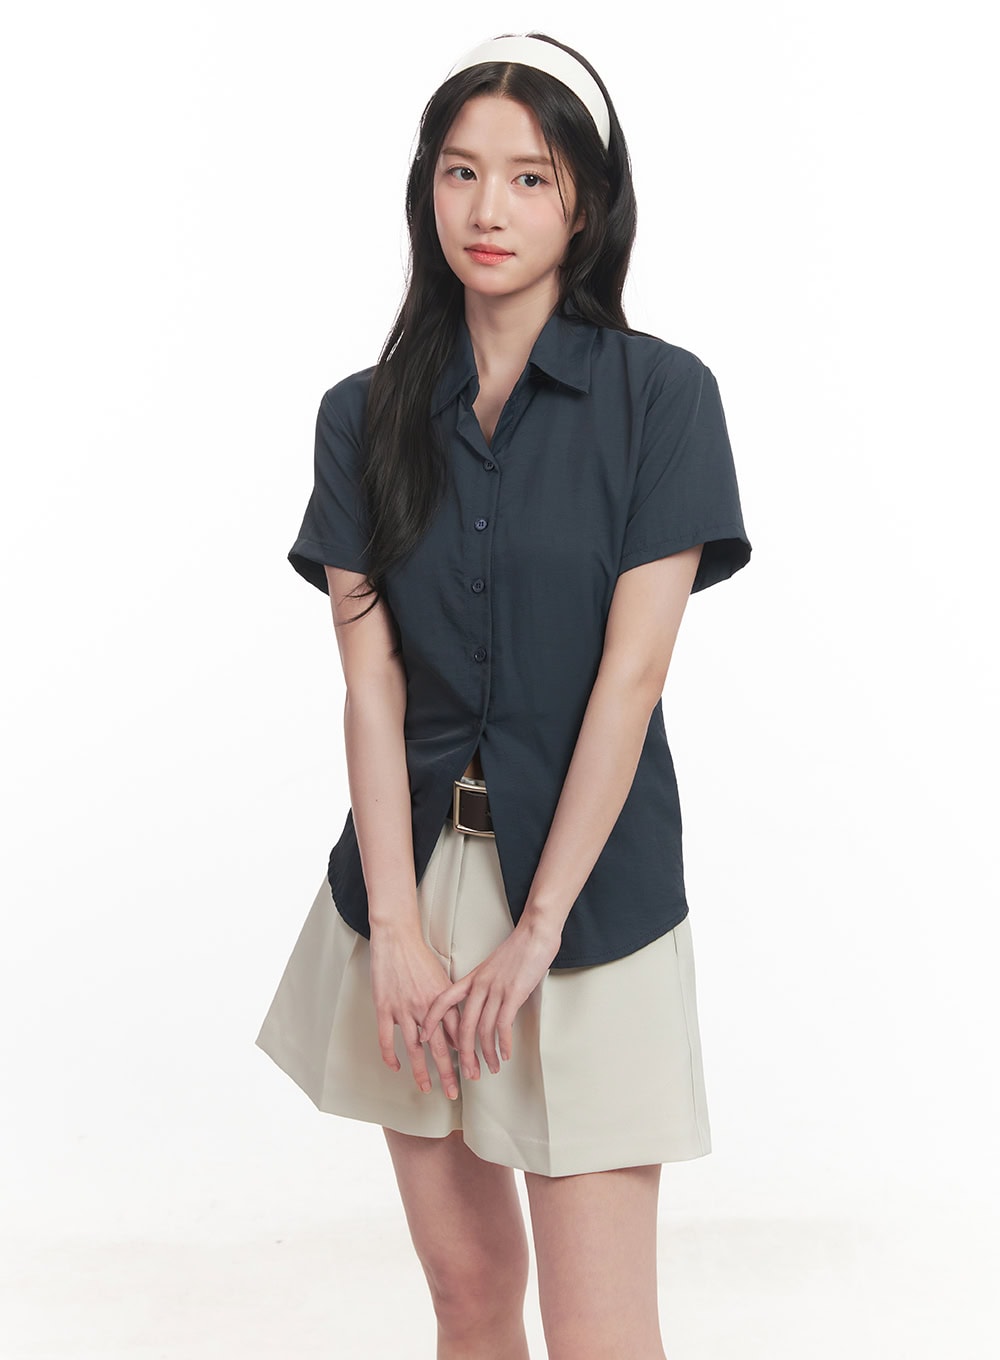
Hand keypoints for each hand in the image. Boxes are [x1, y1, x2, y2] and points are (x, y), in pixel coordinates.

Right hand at [368, 928, 463, 1099]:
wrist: (397, 937)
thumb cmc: (420, 957)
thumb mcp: (441, 980)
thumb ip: (449, 1006)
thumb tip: (456, 1033)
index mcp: (443, 1000)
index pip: (458, 1035)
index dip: (465, 1057)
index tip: (472, 1074)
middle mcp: (425, 1007)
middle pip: (439, 1047)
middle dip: (448, 1073)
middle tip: (454, 1093)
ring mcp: (403, 1008)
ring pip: (414, 1048)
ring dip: (421, 1071)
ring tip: (425, 1088)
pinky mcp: (384, 1007)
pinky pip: (386, 1038)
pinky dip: (390, 1056)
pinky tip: (395, 1068)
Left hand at [418, 918, 561, 1079]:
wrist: (534, 933)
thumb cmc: (518, 950)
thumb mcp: (492, 967)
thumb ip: (484, 985)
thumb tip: (482, 1004)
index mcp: (472, 979)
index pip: (443, 1001)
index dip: (431, 1021)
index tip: (425, 1038)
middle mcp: (480, 985)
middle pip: (464, 1026)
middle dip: (465, 1054)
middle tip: (469, 1072)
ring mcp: (496, 989)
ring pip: (483, 1029)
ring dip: (487, 1054)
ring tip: (492, 1067)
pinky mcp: (513, 993)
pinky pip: (503, 1025)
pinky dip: (503, 1044)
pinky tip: (505, 1054)